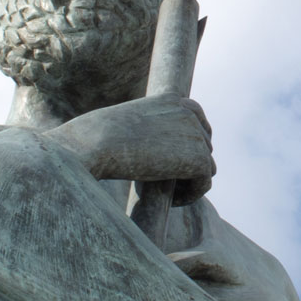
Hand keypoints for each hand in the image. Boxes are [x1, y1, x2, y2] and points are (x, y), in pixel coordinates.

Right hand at [46, 93, 214, 203]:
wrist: (94, 143)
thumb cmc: (96, 137)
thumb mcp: (125, 125)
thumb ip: (149, 131)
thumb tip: (163, 154)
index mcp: (173, 99)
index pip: (197, 120)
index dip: (190, 144)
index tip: (174, 162)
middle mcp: (189, 113)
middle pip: (203, 147)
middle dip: (186, 165)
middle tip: (160, 181)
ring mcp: (197, 135)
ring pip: (205, 167)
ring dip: (188, 181)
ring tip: (163, 190)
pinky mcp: (199, 160)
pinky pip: (204, 185)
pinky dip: (189, 196)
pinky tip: (169, 201)